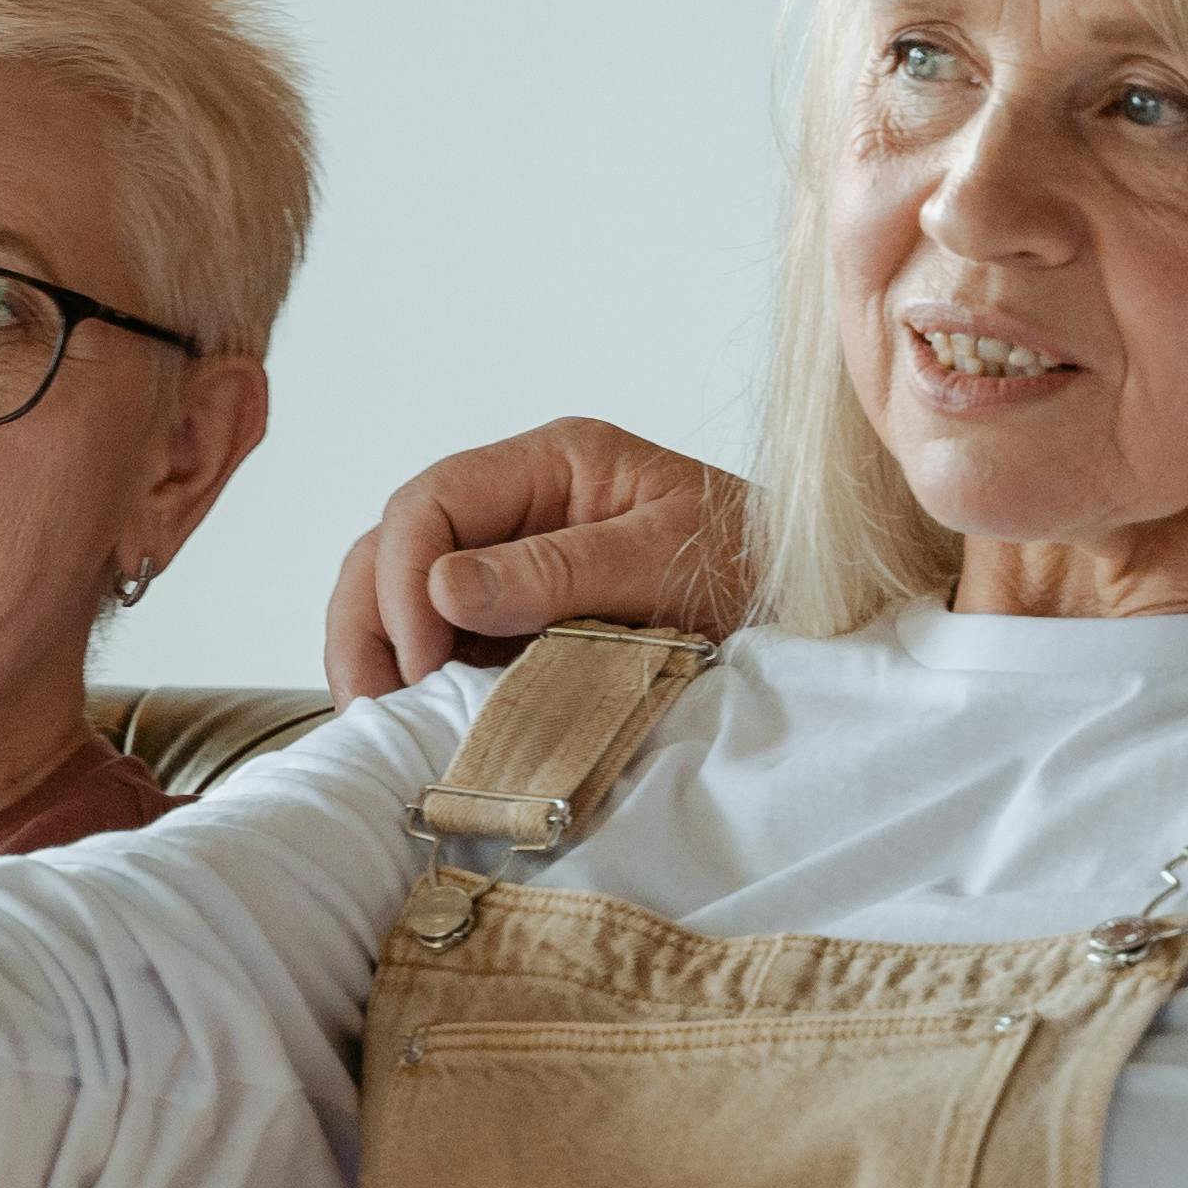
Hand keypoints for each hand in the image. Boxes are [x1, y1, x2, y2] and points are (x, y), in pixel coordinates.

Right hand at [317, 421, 753, 698]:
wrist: (819, 607)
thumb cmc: (760, 567)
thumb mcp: (668, 561)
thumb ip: (558, 571)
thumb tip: (442, 587)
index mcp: (555, 462)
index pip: (433, 500)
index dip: (406, 578)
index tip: (424, 659)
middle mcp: (523, 503)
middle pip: (397, 542)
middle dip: (369, 618)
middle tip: (372, 704)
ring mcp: (518, 562)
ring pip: (404, 592)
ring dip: (381, 652)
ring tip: (381, 723)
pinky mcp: (524, 620)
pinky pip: (447, 641)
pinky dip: (420, 680)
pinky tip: (417, 724)